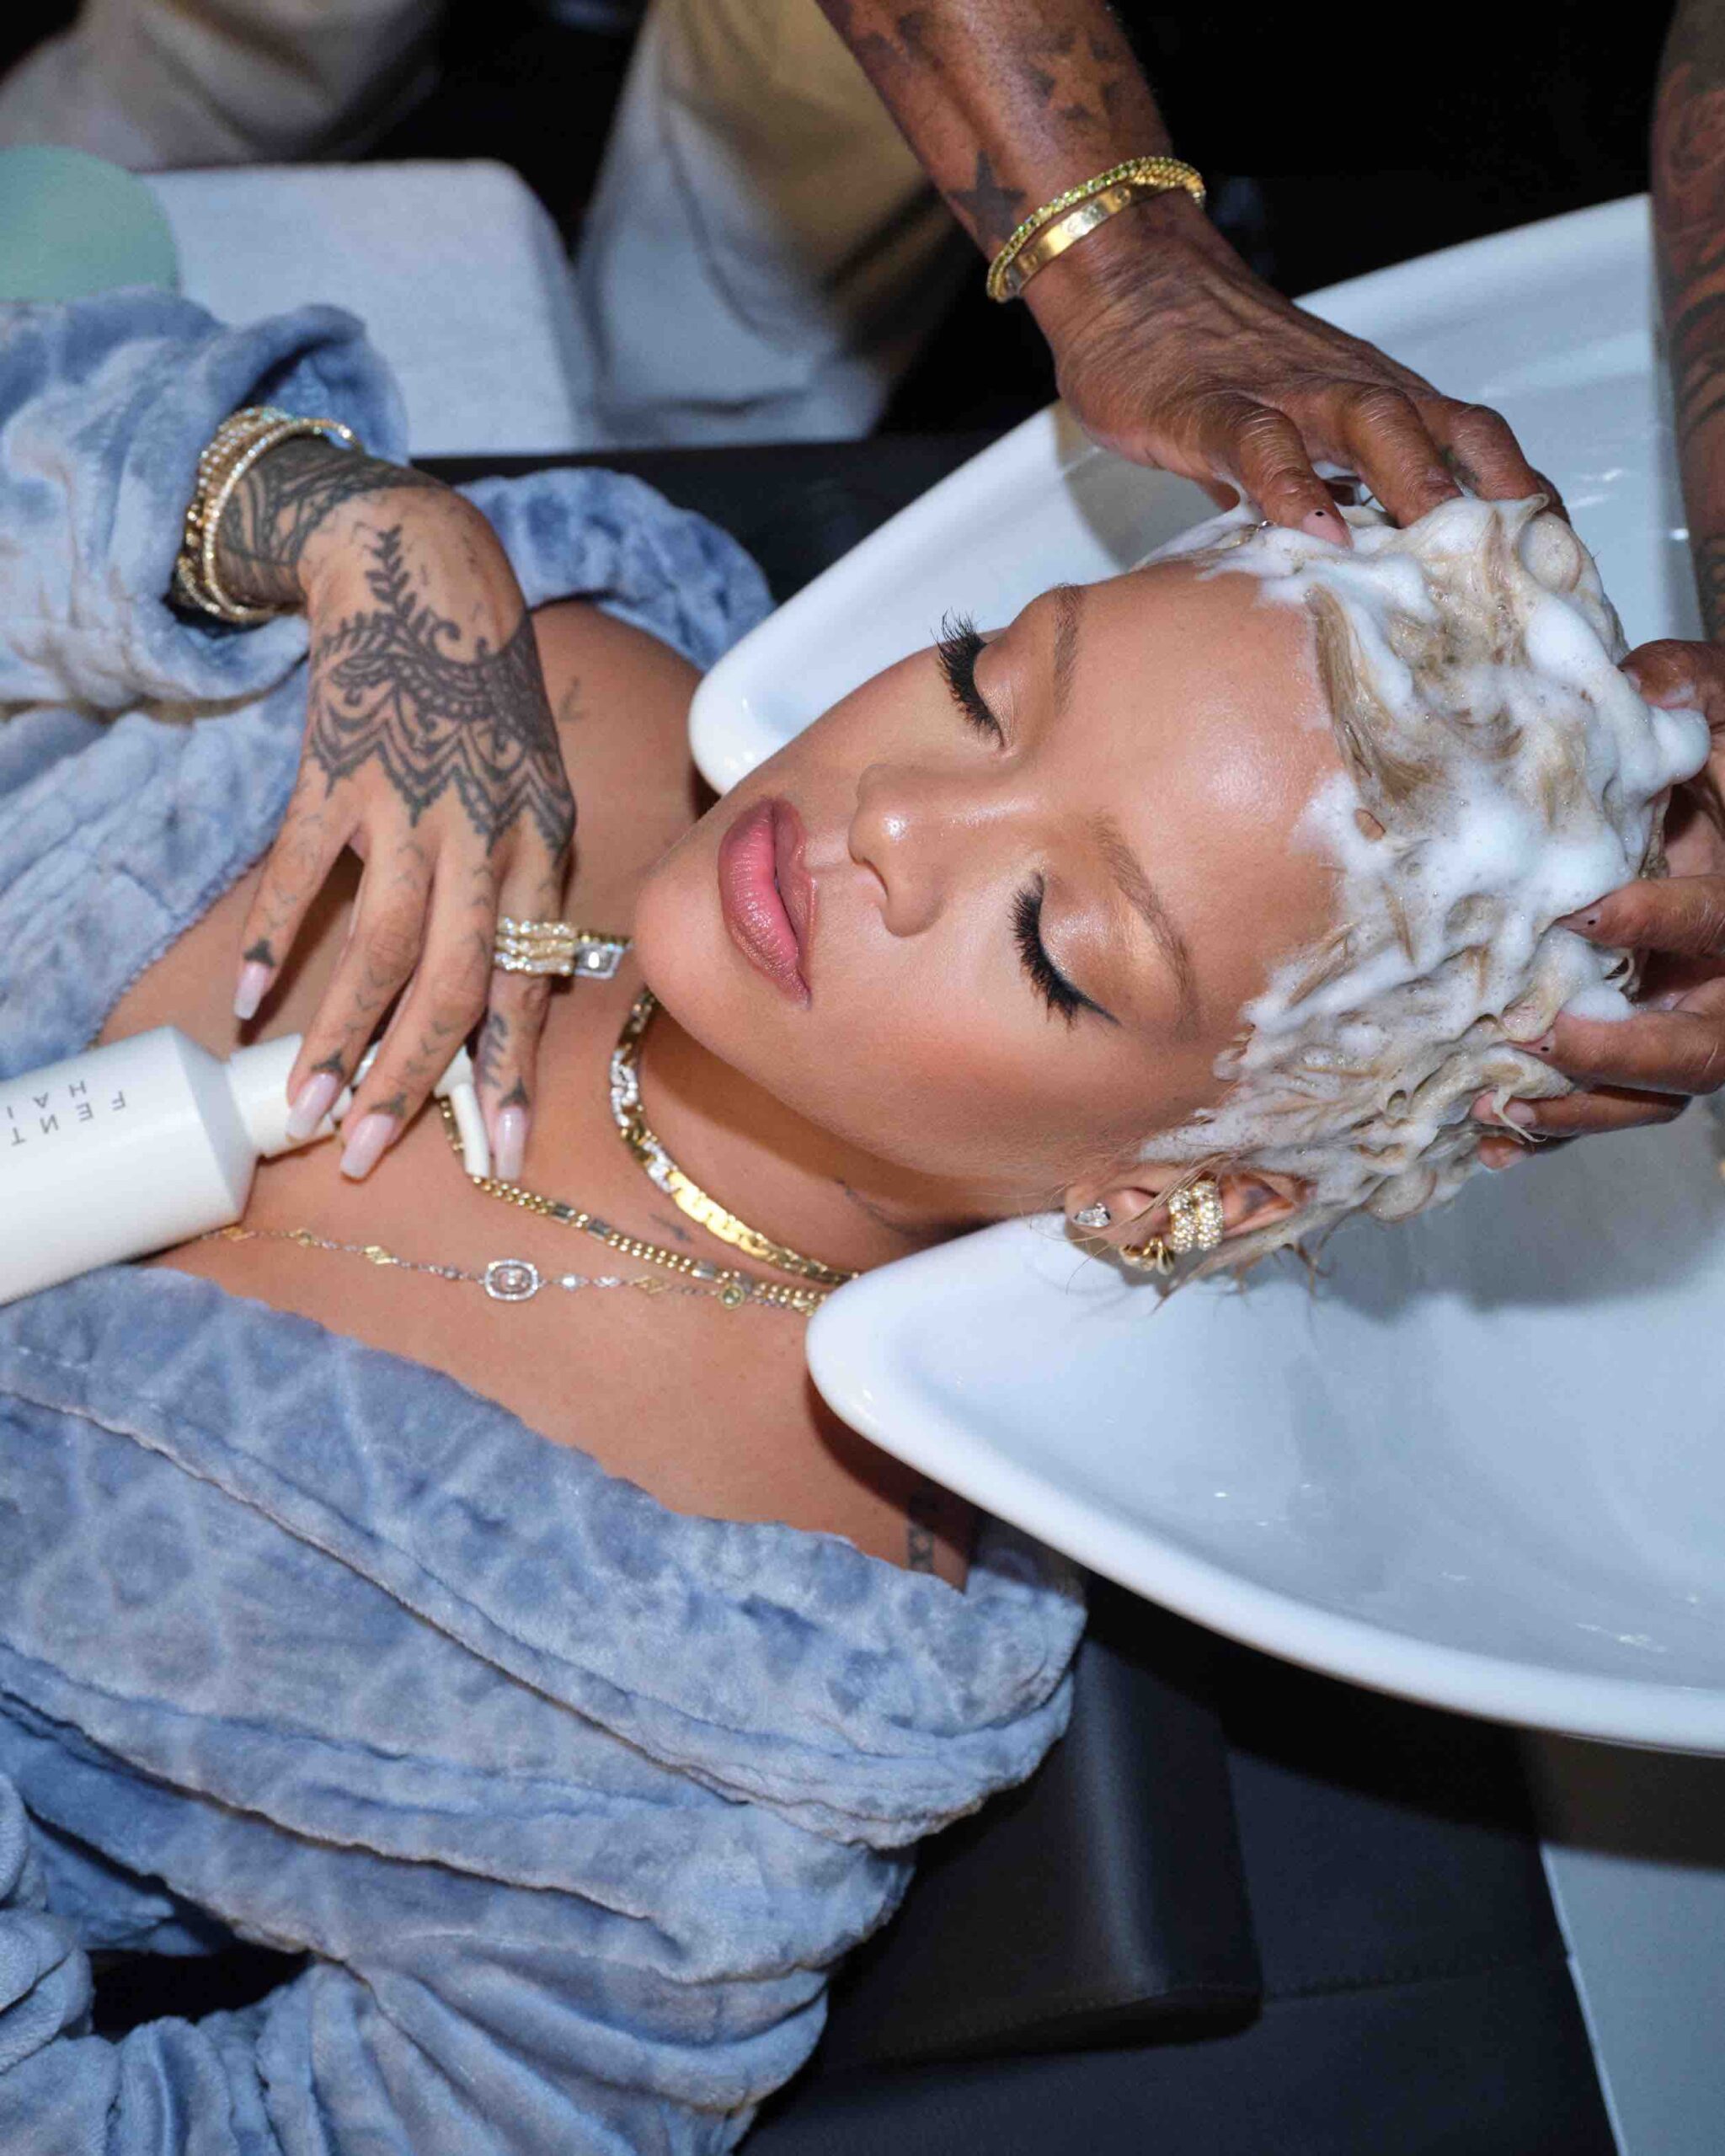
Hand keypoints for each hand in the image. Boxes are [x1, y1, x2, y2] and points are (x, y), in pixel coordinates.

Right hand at [232, 483, 574, 1180]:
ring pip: (379, 945)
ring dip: (337, 1035)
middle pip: (453, 982)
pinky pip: (300, 872)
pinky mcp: (337, 769)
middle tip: (365, 1155)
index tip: (502, 1157)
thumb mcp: (540, 791)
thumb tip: (510, 995)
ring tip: (301, 1105)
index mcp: (545, 846)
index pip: (532, 983)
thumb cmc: (489, 702)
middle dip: (411, 1082)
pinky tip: (252, 1000)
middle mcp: (487, 832)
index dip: (512, 1074)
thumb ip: (528, 887)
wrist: (426, 577)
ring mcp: (410, 800)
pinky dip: (273, 936)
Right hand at [1026, 194, 1557, 542]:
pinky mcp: (1211, 407)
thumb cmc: (1203, 360)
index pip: (1472, 441)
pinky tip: (1313, 531)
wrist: (1126, 275)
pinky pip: (1260, 443)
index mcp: (1372, 399)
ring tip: (1437, 545)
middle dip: (1492, 495)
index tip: (1556, 560)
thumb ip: (1314, 497)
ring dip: (1412, 480)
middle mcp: (1347, 390)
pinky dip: (1291, 485)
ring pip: (1372, 423)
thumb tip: (1333, 572)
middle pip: (1444, 430)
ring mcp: (1284, 394)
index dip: (1520, 496)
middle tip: (1527, 566)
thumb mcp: (1281, 438)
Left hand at [1473, 637, 1724, 1165]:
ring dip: (1579, 1110)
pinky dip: (1551, 1132)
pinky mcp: (1639, 1058)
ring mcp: (1688, 1025)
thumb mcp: (1705, 705)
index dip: (1659, 919)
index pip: (1718, 922)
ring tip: (1497, 1103)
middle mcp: (1724, 977)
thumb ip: (1682, 695)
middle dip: (1626, 1050)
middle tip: (1543, 1037)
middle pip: (1703, 1048)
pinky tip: (1488, 1139)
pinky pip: (1606, 1114)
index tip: (1582, 912)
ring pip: (1655, 1098)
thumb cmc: (1701, 750)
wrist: (1697, 803)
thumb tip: (1639, 686)